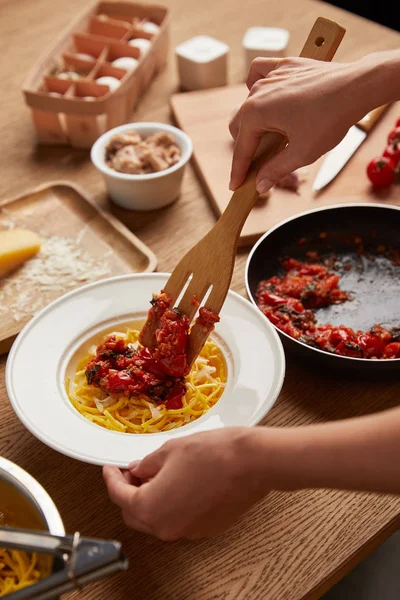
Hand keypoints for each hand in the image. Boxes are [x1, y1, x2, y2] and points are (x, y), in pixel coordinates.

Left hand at [103, 428, 268, 539]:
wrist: (252, 463)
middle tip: (133, 471)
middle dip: (129, 492)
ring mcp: (187, 532)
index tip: (110, 469)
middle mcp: (166, 527)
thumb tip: (137, 470)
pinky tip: (179, 484)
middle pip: (135, 514)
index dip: (111, 479)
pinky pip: (178, 520)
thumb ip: (147, 464)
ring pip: (157, 519)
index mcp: (151, 507)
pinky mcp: (205, 529)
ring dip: (150, 499)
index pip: (119, 496)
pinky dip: (171, 505)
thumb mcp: (170, 450)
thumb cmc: (212, 453)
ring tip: (156, 475)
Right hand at [229, 56, 376, 193]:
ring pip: (248, 103)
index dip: (238, 171)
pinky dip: (256, 86)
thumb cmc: (331, 118)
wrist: (357, 87)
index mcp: (256, 113)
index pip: (241, 149)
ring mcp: (270, 76)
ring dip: (253, 123)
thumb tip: (260, 185)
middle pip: (239, 126)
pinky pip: (259, 73)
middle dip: (245, 148)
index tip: (235, 186)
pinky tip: (266, 99)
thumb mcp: (302, 153)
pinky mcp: (284, 66)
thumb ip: (275, 170)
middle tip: (257, 166)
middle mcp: (257, 92)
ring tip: (268, 139)